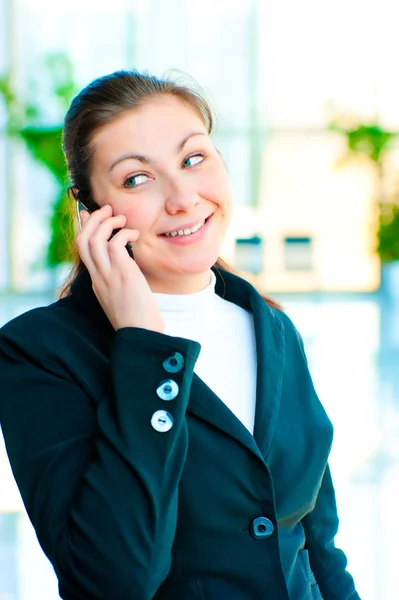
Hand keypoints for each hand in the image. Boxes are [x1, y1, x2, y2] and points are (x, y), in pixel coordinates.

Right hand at [76, 205, 163, 332]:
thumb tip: (128, 263)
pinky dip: (124, 234)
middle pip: (82, 240)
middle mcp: (98, 278)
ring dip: (107, 223)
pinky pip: (116, 244)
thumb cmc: (139, 320)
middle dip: (92, 220)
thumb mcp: (125, 298)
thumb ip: (122, 279)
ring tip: (122, 219)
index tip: (90, 213)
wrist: (142, 336)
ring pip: (94, 240)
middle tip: (108, 210)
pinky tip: (135, 236)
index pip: (82, 250)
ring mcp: (108, 276)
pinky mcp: (123, 275)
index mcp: (97, 283)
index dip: (85, 228)